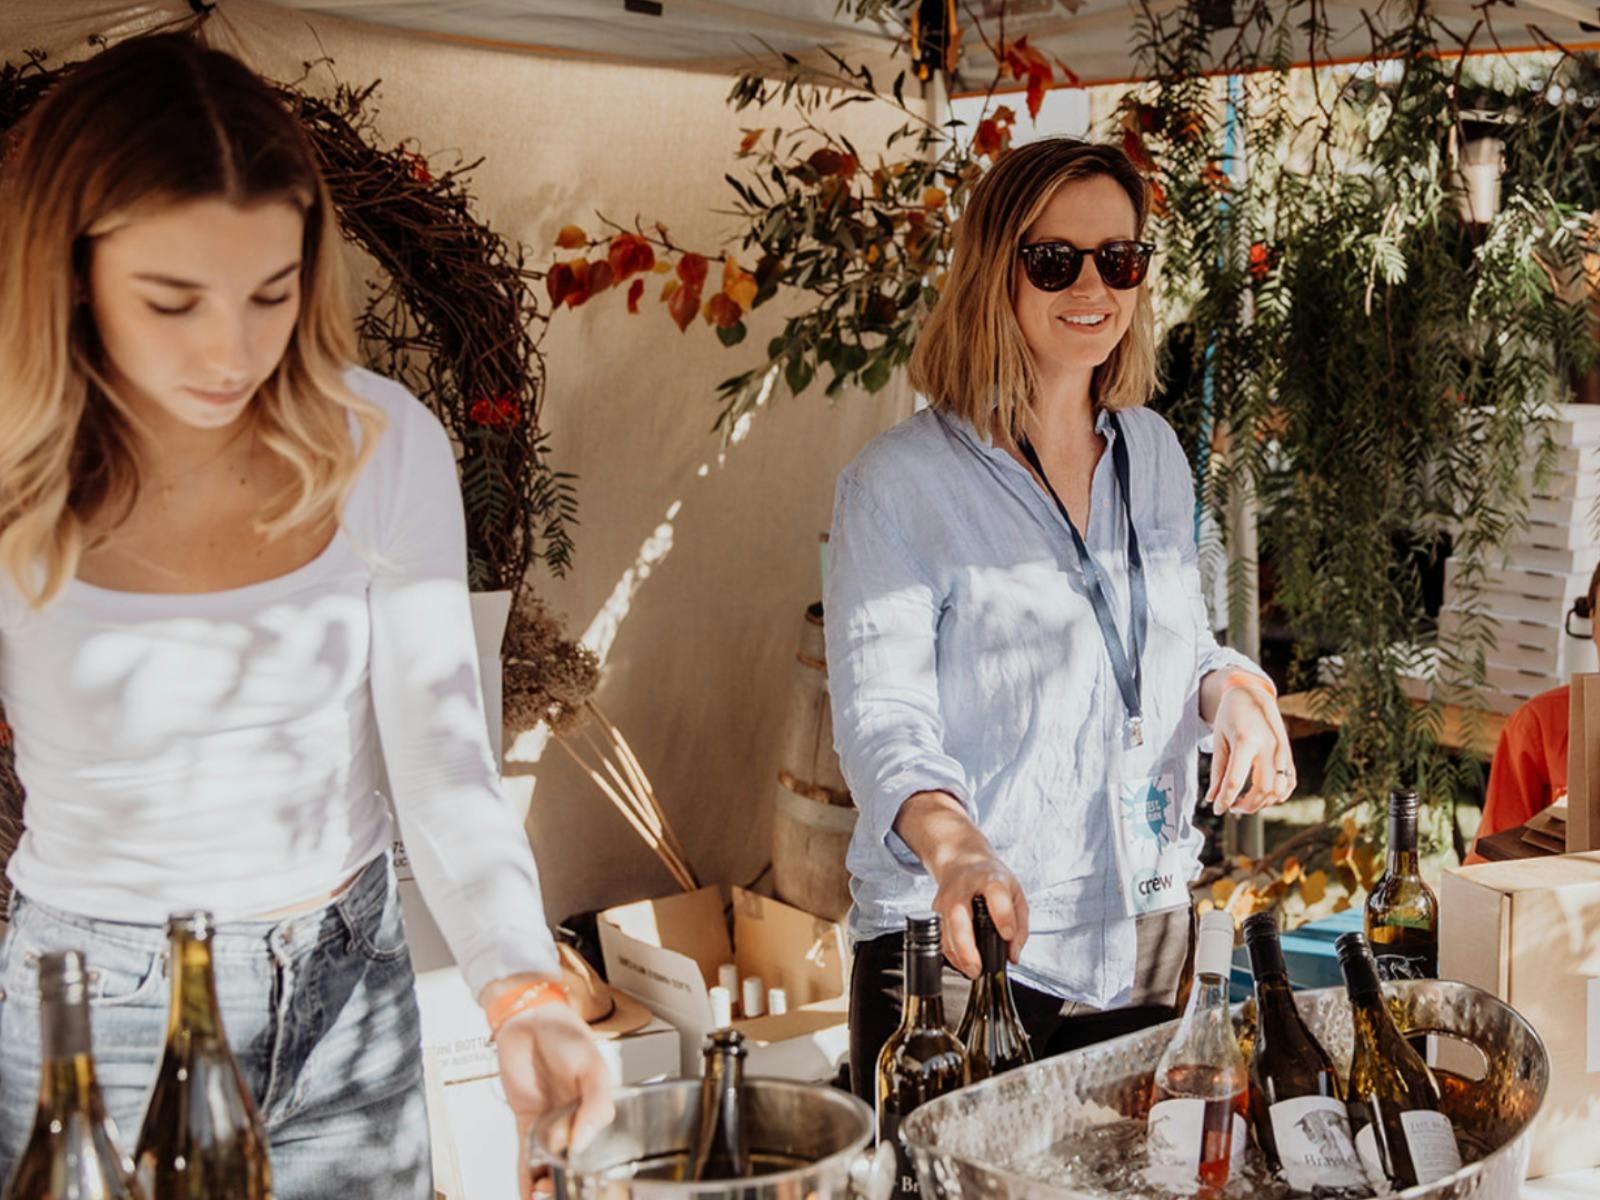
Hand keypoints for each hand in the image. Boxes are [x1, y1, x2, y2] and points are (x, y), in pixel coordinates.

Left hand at [495, 1001, 614, 1199]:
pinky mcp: (527, 1124)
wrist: (528, 1020)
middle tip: (558, 1192)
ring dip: (546, 1186)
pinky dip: (525, 1178)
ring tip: (542, 1196)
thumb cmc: (567, 1035)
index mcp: (600, 1109)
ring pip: (551, 1164)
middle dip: (570, 1183)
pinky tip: (526, 1192)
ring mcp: (551, 1124)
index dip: (596, 1171)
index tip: (589, 1186)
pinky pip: (527, 1157)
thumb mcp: (592, 1066)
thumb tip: (581, 1143)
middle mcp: (577, 1120)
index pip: (603, 1148)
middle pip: (576, 1163)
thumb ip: (595, 1103)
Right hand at [929, 847, 1029, 978]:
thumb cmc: (991, 878)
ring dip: (956, 955)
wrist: (961, 861)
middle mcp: (963, 888)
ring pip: (944, 930)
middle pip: (958, 917)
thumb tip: (1013, 955)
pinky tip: (961, 962)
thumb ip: (1020, 924)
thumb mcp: (1015, 893)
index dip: (1003, 917)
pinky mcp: (935, 910)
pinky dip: (949, 953)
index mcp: (989, 879)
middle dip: (966, 947)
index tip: (1007, 936)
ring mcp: (945, 898)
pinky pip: (939, 935)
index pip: (995, 895)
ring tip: (971, 970)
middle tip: (977, 968)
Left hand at [1205, 681, 1295, 815]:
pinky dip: (1278, 795)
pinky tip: (1262, 795)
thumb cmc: (1231, 715)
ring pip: (1279, 790)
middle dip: (1247, 806)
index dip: (1225, 800)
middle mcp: (1269, 747)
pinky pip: (1289, 783)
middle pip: (1263, 789)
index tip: (1217, 810)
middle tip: (1232, 807)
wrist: (1253, 693)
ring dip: (1262, 803)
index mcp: (1246, 740)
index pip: (1235, 780)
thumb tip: (1212, 799)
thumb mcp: (1219, 739)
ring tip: (1244, 801)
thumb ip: (1218, 771)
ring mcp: (1283, 751)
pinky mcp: (1289, 754)